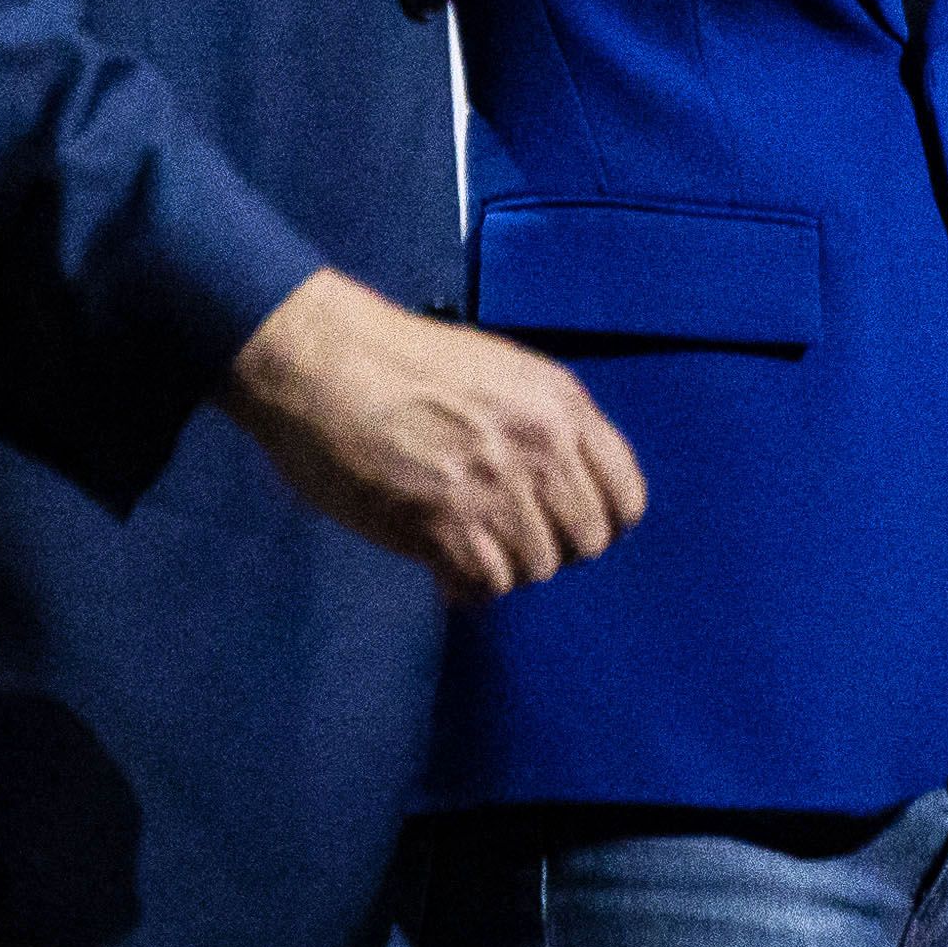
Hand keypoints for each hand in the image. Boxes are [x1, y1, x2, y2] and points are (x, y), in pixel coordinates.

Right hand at [221, 270, 642, 596]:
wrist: (322, 359)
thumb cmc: (401, 363)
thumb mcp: (501, 374)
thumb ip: (544, 426)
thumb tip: (566, 492)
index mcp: (561, 403)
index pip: (626, 497)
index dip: (598, 522)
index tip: (563, 526)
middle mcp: (541, 445)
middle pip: (585, 543)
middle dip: (548, 548)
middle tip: (503, 538)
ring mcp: (495, 484)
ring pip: (534, 569)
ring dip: (500, 568)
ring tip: (463, 546)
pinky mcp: (442, 521)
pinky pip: (484, 585)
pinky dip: (464, 587)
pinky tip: (440, 566)